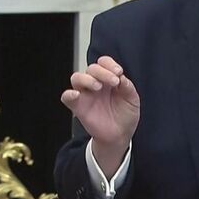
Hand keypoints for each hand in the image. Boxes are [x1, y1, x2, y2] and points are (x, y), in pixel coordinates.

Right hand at [61, 56, 139, 175]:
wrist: (120, 135)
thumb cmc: (125, 115)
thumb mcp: (132, 100)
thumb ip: (127, 87)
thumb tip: (121, 76)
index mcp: (109, 79)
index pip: (104, 63)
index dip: (110, 64)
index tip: (119, 72)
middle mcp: (96, 84)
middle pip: (91, 68)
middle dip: (102, 72)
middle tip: (114, 81)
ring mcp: (86, 94)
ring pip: (77, 78)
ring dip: (87, 79)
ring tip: (98, 86)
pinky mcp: (78, 107)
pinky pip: (67, 97)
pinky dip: (69, 94)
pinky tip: (76, 94)